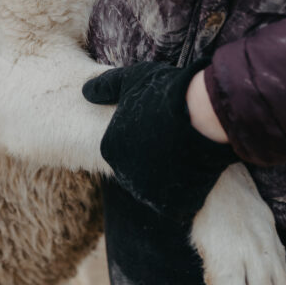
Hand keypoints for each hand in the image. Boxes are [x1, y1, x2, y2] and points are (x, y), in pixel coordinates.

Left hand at [82, 61, 236, 220]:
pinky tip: (197, 170)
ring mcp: (148, 193)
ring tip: (188, 153)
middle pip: (141, 170)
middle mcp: (123, 174)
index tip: (160, 126)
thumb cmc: (163, 93)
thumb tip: (86, 92)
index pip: (124, 148)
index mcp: (110, 148)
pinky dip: (189, 191)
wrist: (199, 114)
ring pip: (159, 188)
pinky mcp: (173, 205)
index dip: (145, 137)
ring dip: (172, 177)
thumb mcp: (129, 80)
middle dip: (156, 159)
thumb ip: (105, 87)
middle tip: (177, 140)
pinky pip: (179, 203)